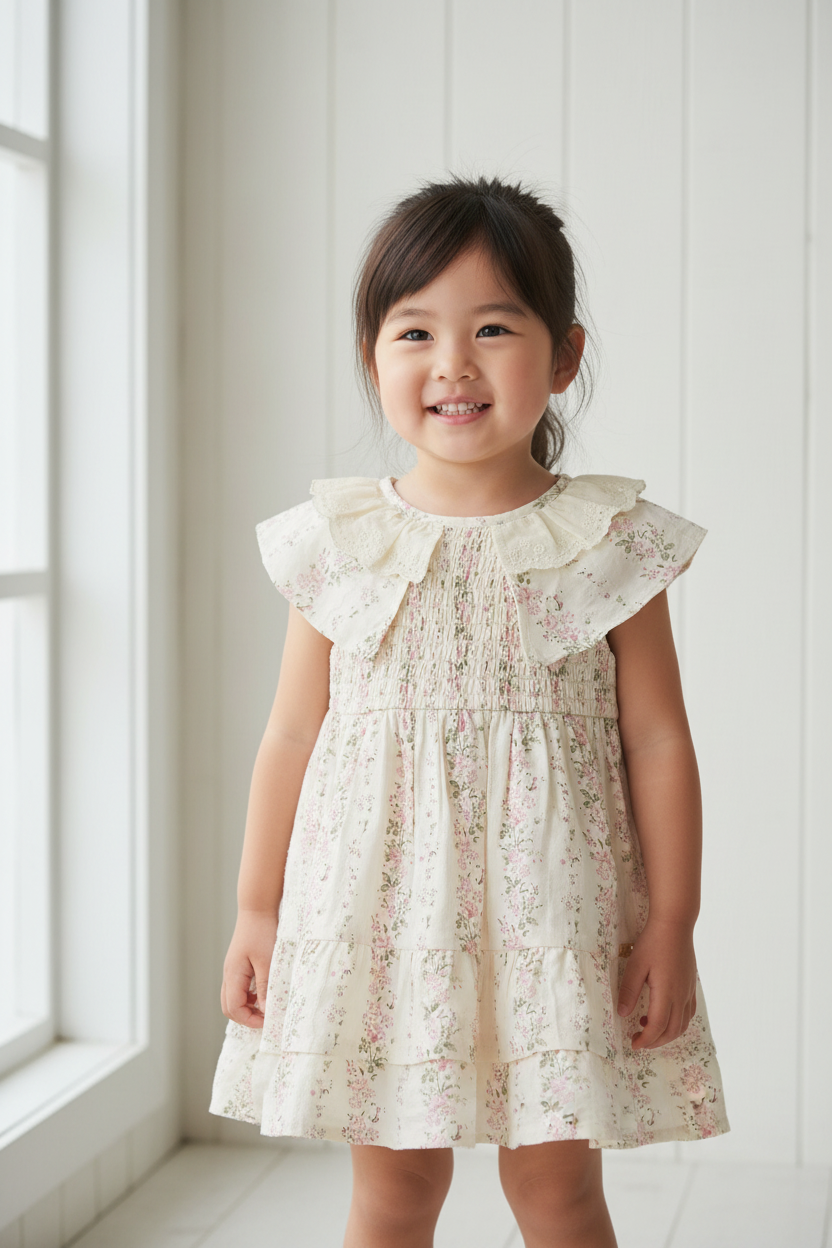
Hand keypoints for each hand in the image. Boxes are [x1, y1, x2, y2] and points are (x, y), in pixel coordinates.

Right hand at [220, 908, 279, 1028]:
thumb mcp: (267, 962)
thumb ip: (266, 988)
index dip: (249, 1020)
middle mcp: (229, 975)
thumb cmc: (262, 932)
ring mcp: (232, 970)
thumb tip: (267, 1011)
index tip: (268, 1021)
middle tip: (267, 1017)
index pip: (234, 1008)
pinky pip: (240, 988)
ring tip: (268, 1004)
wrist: (257, 908)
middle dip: (246, 1016)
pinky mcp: (239, 965)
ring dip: (248, 1006)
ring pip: (234, 998)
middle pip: (229, 1007)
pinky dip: (250, 995)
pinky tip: (265, 991)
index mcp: (233, 975)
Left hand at [617, 917, 697, 1050]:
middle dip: (655, 1041)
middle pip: (672, 1031)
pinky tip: (663, 1014)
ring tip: (647, 1027)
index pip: (658, 1026)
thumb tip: (622, 1014)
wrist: (675, 924)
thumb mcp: (635, 965)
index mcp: (666, 992)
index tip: (633, 1044)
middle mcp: (681, 995)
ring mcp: (688, 991)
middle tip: (638, 1040)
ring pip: (683, 1024)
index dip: (646, 1040)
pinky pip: (688, 1012)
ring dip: (667, 1033)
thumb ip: (629, 990)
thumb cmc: (653, 942)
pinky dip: (677, 1022)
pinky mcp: (691, 985)